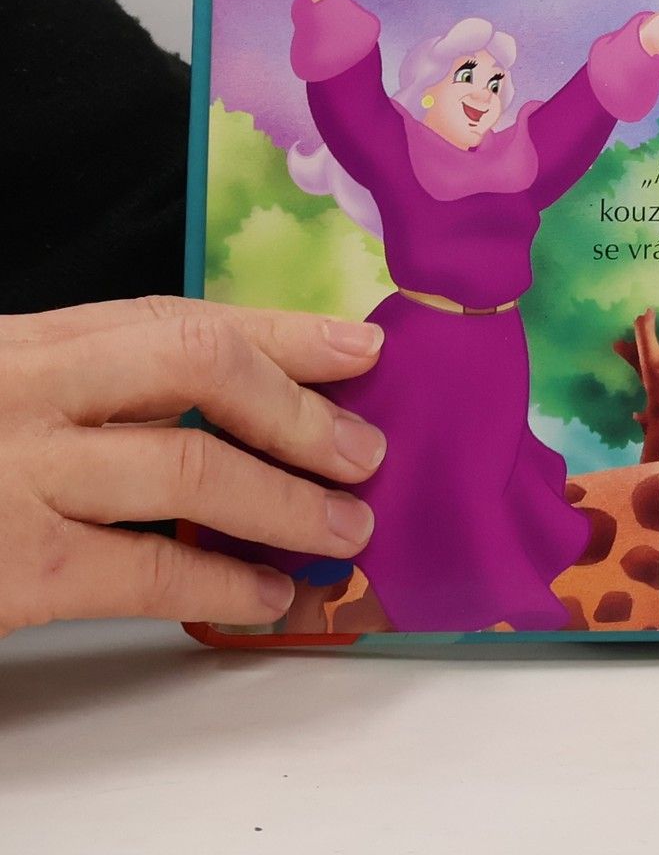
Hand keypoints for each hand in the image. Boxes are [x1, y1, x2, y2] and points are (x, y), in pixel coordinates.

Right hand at [0, 297, 386, 638]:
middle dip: (299, 411)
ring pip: (190, 470)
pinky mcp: (14, 569)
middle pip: (201, 370)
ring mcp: (20, 476)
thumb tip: (242, 402)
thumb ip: (99, 389)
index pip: (182, 321)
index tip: (361, 348)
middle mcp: (33, 391)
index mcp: (38, 345)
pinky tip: (267, 595)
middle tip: (365, 452)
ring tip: (346, 529)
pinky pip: (144, 571)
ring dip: (286, 502)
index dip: (283, 334)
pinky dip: (219, 585)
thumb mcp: (12, 398)